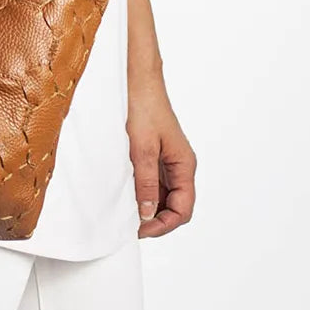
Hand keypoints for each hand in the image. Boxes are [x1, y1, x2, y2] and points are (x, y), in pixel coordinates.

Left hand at [128, 72, 196, 237]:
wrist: (137, 79)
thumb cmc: (142, 107)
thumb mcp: (141, 149)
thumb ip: (146, 183)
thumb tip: (147, 214)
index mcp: (184, 165)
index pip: (183, 209)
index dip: (163, 224)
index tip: (139, 229)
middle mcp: (180, 165)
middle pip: (175, 206)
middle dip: (155, 220)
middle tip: (130, 226)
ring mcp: (167, 161)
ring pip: (163, 196)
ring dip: (147, 207)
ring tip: (125, 212)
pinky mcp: (155, 154)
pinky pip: (153, 182)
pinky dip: (142, 192)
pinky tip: (125, 194)